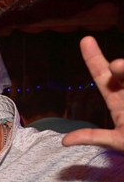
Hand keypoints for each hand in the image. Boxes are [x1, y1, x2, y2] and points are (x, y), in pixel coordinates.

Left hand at [63, 36, 123, 150]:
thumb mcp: (118, 141)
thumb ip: (94, 137)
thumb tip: (64, 141)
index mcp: (118, 101)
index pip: (103, 76)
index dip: (94, 59)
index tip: (85, 40)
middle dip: (122, 68)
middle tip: (116, 66)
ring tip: (119, 67)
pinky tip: (123, 79)